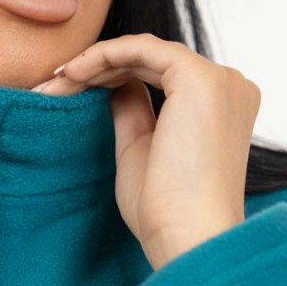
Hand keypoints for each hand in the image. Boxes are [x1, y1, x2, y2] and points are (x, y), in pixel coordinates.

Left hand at [30, 35, 261, 267]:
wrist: (185, 237)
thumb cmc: (165, 212)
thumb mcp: (140, 151)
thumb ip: (133, 113)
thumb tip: (116, 84)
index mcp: (222, 109)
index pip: (161, 76)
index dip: (114, 78)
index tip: (72, 90)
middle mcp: (229, 87)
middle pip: (152, 62)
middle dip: (101, 69)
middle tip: (57, 83)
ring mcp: (219, 80)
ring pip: (146, 52)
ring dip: (97, 62)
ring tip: (60, 81)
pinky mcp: (199, 77)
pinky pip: (143, 48)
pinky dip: (105, 54)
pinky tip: (75, 72)